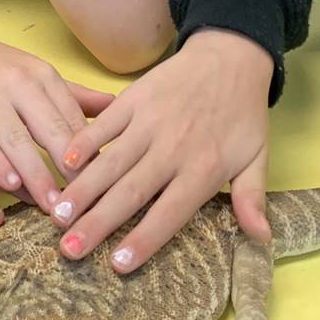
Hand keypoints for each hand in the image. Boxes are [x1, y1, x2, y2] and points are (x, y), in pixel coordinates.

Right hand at [0, 23, 117, 213]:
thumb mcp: (32, 74)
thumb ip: (72, 96)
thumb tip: (117, 107)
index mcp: (41, 75)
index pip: (74, 119)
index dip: (91, 154)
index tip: (106, 184)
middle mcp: (17, 82)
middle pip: (51, 130)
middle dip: (71, 169)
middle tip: (87, 203)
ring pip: (17, 139)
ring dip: (38, 175)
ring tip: (54, 205)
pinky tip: (11, 185)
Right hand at [50, 29, 272, 271]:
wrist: (230, 55)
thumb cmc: (242, 114)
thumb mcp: (257, 158)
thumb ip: (251, 199)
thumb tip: (262, 240)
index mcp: (203, 169)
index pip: (170, 213)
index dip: (144, 239)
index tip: (117, 264)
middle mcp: (173, 149)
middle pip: (131, 192)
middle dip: (98, 222)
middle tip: (70, 250)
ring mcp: (150, 122)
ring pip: (111, 161)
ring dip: (83, 189)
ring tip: (57, 214)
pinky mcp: (134, 99)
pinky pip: (105, 124)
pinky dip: (84, 142)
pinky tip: (65, 163)